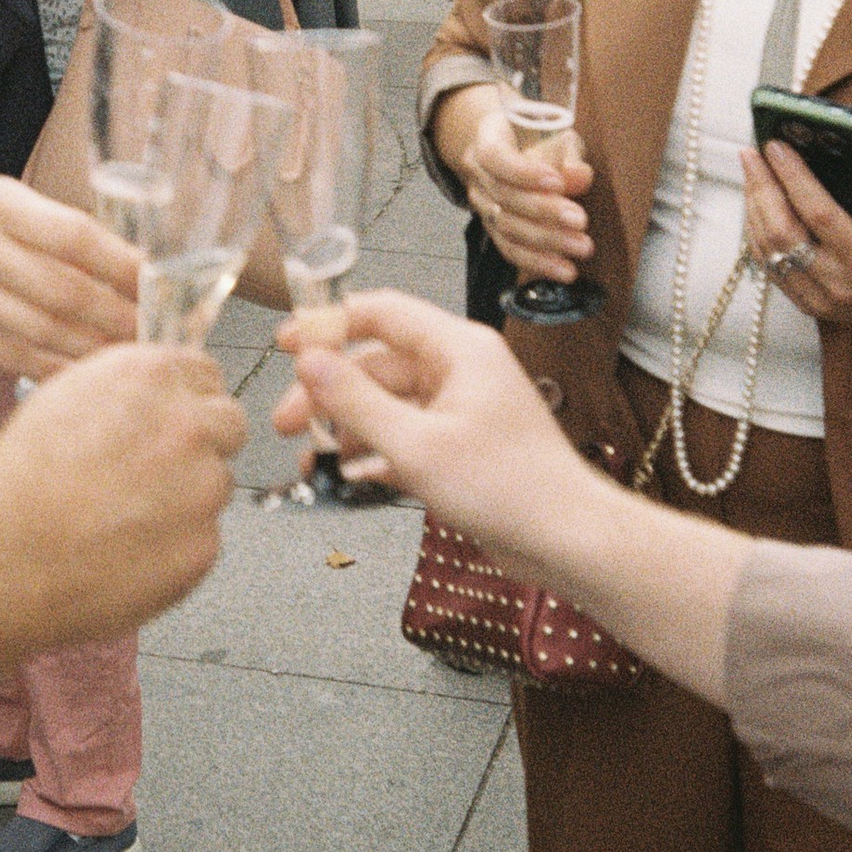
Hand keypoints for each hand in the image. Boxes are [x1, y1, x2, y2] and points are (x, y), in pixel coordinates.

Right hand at [0, 178, 139, 373]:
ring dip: (90, 350)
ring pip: (38, 329)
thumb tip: (128, 266)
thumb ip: (51, 228)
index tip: (159, 286)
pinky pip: (8, 355)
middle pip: (61, 290)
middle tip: (154, 334)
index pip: (72, 236)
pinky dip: (51, 368)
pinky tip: (82, 375)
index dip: (121, 265)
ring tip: (128, 359)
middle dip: (115, 317)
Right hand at [0, 346, 244, 643]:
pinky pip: (203, 540)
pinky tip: (127, 552)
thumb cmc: (13, 484)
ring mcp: (202, 487)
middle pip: (228, 425)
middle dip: (201, 446)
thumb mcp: (64, 399)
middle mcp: (186, 424)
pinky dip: (175, 548)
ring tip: (123, 520)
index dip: (186, 401)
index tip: (170, 421)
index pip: (206, 374)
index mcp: (149, 376)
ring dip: (186, 499)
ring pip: (216, 485)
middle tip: (153, 475)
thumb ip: (125, 392)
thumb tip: (154, 397)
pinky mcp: (203, 546)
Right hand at [273, 291, 576, 564]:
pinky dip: (376, 451)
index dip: (329, 324)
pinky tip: (353, 475)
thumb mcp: (416, 446)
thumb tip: (309, 361)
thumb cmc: (510, 488)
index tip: (287, 343)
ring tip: (315, 459)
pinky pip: (405, 434)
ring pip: (387, 403)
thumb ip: (356, 401)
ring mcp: (460, 407)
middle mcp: (460, 369)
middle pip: (376, 364)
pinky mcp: (460, 444)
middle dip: (328, 392)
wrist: (566, 539)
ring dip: (348, 427)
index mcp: (459, 349)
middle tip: (286, 422)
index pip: (382, 312)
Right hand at [459, 93, 593, 282]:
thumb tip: (579, 176)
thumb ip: (568, 154)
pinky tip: (564, 269)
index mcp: (487, 139)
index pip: (495, 157)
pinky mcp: (494, 231)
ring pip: (506, 229)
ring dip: (546, 242)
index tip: (557, 182)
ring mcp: (482, 205)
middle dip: (544, 212)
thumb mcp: (556, 134)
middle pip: (503, 197)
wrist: (513, 151)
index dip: (523, 173)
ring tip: (582, 247)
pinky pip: (511, 250)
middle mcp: (477, 174)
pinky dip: (538, 262)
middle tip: (580, 221)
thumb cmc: (540, 137)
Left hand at [742, 142, 851, 336]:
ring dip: (754, 209)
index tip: (776, 148)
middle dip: (761, 188)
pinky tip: (758, 207)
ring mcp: (818, 299)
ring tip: (752, 173)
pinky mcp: (808, 304)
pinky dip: (758, 233)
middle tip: (752, 154)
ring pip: (769, 251)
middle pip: (782, 233)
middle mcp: (836, 285)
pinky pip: (771, 266)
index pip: (818, 214)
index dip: (793, 178)